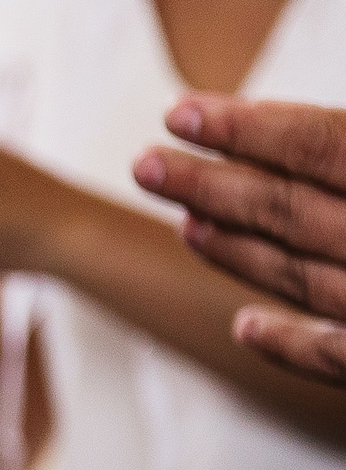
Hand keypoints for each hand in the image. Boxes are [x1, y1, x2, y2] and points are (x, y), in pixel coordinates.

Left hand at [138, 93, 345, 383]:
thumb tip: (310, 135)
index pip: (318, 145)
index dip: (245, 128)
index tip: (178, 113)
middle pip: (289, 210)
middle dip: (210, 186)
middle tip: (144, 165)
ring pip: (302, 277)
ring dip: (236, 251)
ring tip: (184, 224)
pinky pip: (334, 355)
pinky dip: (288, 344)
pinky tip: (245, 328)